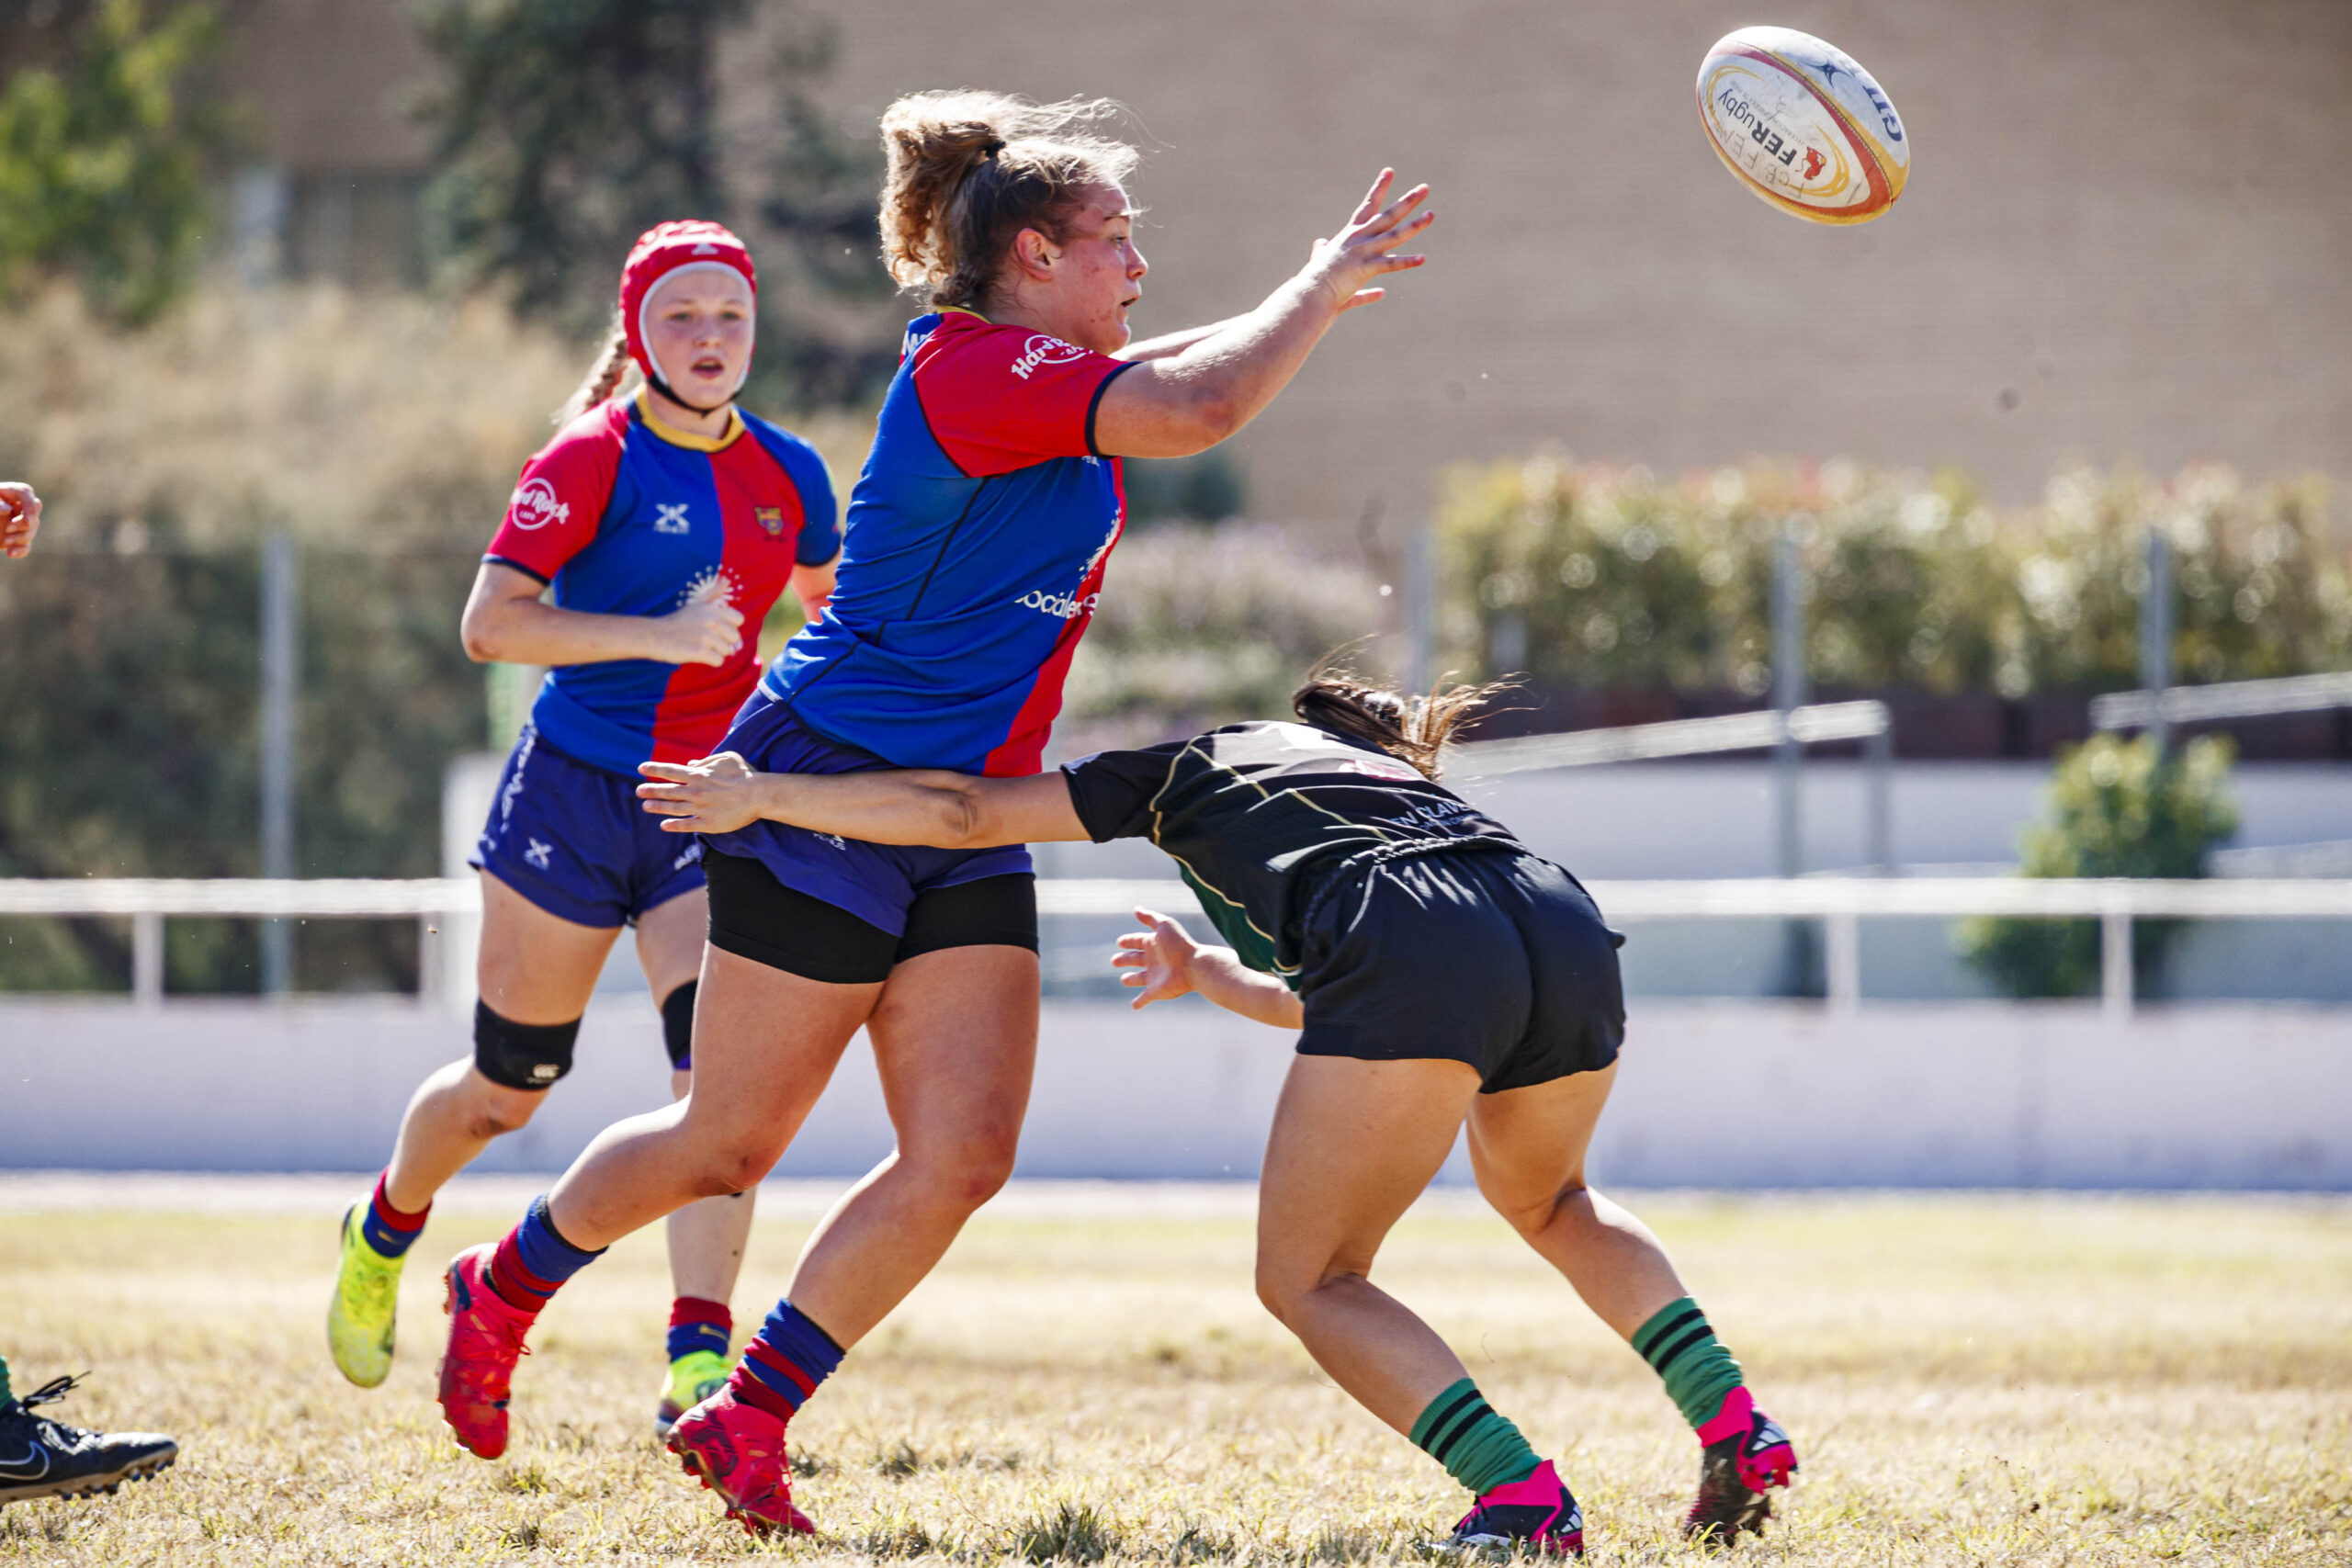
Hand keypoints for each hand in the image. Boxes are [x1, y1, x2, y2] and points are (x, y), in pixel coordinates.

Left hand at [1, 483, 41, 559]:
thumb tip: (9, 509)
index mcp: (6, 492)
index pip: (25, 493)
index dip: (30, 507)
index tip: (27, 521)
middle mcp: (15, 506)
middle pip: (33, 513)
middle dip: (25, 524)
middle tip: (8, 529)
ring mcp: (17, 522)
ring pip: (31, 530)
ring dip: (21, 538)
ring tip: (5, 542)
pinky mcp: (14, 538)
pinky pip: (25, 545)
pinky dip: (21, 550)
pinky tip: (11, 553)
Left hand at [637, 752, 764, 833]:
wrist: (759, 795)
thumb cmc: (745, 774)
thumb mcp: (726, 758)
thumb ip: (706, 761)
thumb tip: (691, 764)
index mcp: (698, 775)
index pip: (670, 770)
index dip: (654, 769)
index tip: (641, 768)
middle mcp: (695, 791)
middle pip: (667, 790)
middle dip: (650, 789)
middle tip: (638, 791)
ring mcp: (700, 808)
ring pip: (673, 808)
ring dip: (657, 807)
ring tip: (646, 806)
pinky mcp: (708, 823)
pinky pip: (686, 825)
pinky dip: (673, 825)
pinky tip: (663, 826)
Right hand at [644, 577, 743, 665]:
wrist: (655, 635)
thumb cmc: (678, 621)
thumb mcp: (697, 604)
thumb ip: (714, 593)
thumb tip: (726, 579)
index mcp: (713, 609)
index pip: (739, 620)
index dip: (730, 627)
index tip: (717, 629)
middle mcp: (712, 620)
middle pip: (735, 638)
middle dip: (724, 642)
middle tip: (706, 640)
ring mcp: (706, 636)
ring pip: (727, 651)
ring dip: (715, 652)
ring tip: (699, 646)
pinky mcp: (700, 651)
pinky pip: (719, 661)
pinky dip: (710, 661)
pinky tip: (698, 654)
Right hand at [1111, 908, 1205, 1010]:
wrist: (1194, 965)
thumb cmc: (1179, 944)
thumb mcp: (1164, 925)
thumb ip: (1150, 917)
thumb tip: (1136, 909)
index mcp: (1153, 944)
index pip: (1137, 941)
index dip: (1128, 941)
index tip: (1120, 942)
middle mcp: (1153, 960)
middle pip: (1135, 959)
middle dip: (1124, 959)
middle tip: (1113, 961)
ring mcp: (1154, 976)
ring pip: (1139, 978)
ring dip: (1131, 979)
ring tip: (1124, 979)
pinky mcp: (1156, 991)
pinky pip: (1145, 998)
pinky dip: (1139, 1002)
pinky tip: (1134, 1006)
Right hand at [1301, 169, 1432, 314]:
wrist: (1311, 290)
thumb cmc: (1314, 277)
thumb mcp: (1319, 259)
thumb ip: (1321, 250)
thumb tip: (1320, 243)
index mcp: (1351, 235)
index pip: (1368, 206)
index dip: (1379, 188)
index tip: (1390, 171)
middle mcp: (1359, 238)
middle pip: (1388, 215)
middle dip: (1408, 201)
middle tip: (1425, 188)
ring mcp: (1363, 252)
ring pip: (1394, 236)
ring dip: (1415, 225)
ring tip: (1431, 215)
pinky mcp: (1365, 268)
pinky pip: (1390, 265)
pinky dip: (1406, 262)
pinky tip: (1422, 258)